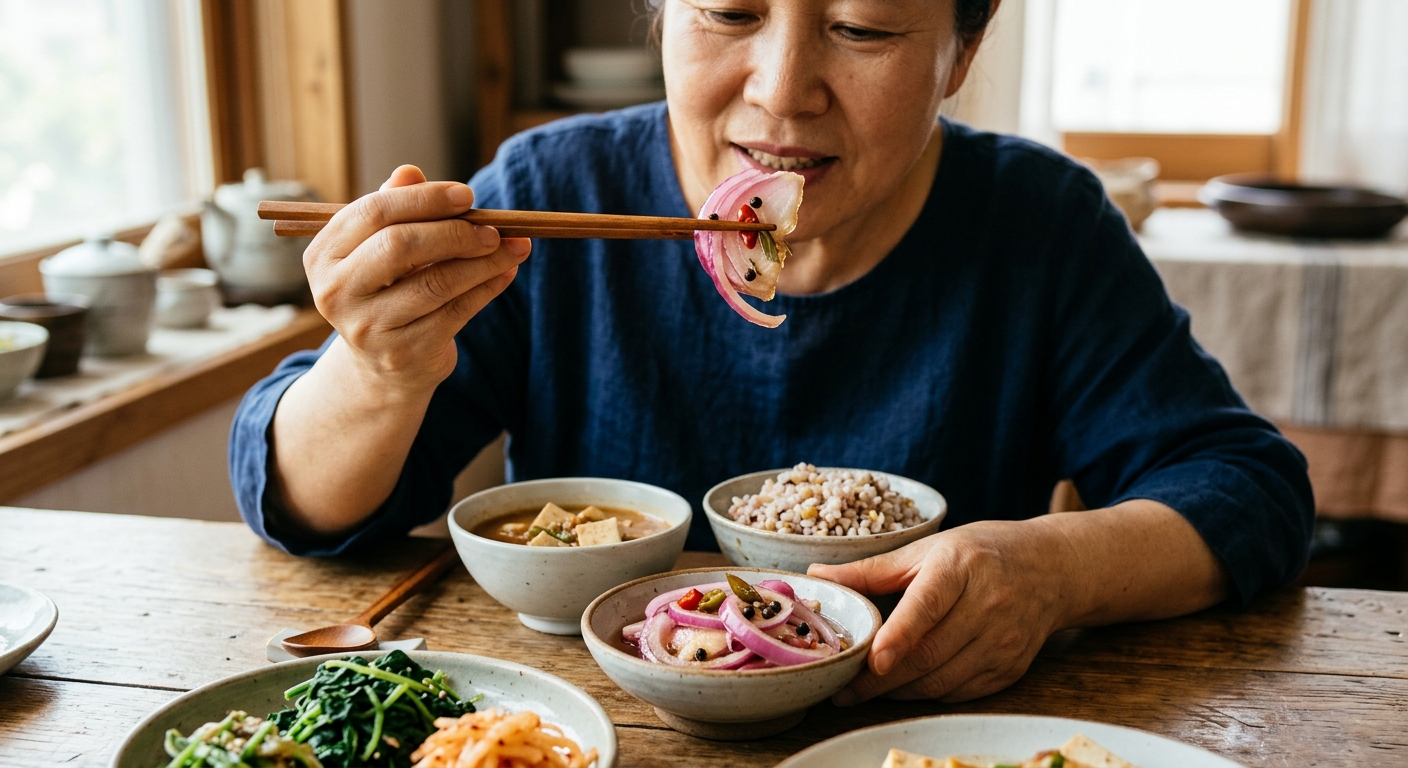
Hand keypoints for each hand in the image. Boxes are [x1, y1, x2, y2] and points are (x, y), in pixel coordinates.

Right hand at [304, 165, 530, 392]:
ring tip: (515, 247)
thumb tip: (410, 172)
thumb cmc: (387, 290)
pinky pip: (456, 312)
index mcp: (324, 255)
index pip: (374, 212)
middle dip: (455, 232)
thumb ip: (394, 209)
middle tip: (494, 228)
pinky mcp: (403, 353)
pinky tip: (506, 273)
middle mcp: (336, 292)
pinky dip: (487, 288)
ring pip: (436, 282)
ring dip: (484, 261)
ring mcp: (368, 327)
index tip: (467, 195)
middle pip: (400, 245)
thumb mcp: (381, 249)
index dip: (425, 199)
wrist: (384, 367)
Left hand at [809, 520, 1066, 703]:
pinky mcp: (1010, 668)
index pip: (928, 605)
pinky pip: (959, 692)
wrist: (1051, 569)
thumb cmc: (981, 553)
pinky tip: (904, 687)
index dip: (899, 636)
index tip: (873, 660)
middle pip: (929, 653)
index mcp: (961, 566)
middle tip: (843, 690)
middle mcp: (988, 604)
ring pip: (942, 681)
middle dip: (881, 679)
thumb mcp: (928, 549)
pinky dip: (927, 693)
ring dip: (899, 691)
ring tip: (864, 690)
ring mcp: (1003, 641)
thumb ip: (872, 570)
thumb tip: (818, 577)